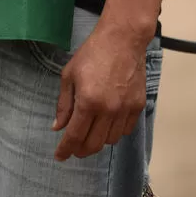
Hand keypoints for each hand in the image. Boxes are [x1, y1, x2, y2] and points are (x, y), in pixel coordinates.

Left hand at [52, 25, 146, 160]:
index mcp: (88, 101)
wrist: (123, 39)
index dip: (65, 149)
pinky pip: (125, 131)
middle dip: (80, 150)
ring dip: (98, 141)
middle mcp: (108, 110)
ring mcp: (125, 109)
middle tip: (73, 147)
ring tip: (90, 132)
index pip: (75, 136)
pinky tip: (107, 123)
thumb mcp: (69, 75)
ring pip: (110, 141)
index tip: (59, 157)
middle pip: (93, 145)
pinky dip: (114, 132)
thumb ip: (63, 104)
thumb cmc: (92, 53)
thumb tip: (57, 127)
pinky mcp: (138, 106)